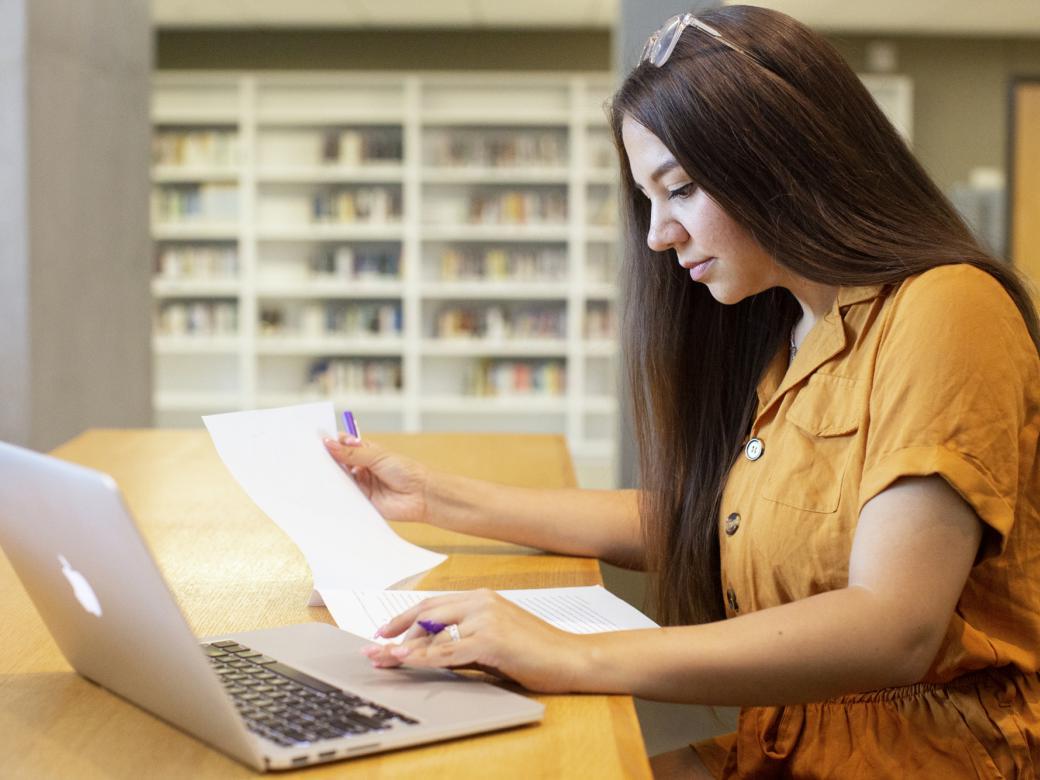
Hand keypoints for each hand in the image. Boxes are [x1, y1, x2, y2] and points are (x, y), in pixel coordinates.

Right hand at [323, 435, 430, 523]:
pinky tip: (326, 489)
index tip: (316, 440)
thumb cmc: (406, 471)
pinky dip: (336, 492)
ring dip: (329, 476)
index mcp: (366, 452)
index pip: (343, 444)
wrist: (421, 495)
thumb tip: (329, 443)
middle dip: (326, 459)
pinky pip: (344, 495)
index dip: (331, 441)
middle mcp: (361, 467)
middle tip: (310, 457)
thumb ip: (352, 453)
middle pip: (338, 462)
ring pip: (339, 478)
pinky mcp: (361, 500)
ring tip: (315, 471)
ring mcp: (361, 484)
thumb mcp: (377, 456)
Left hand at [360, 589, 587, 693]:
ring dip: (403, 650)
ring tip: (382, 661)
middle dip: (395, 632)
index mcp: (481, 597)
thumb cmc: (534, 652)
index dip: (404, 618)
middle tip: (372, 649)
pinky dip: (422, 658)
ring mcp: (486, 617)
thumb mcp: (493, 640)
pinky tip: (406, 662)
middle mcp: (481, 601)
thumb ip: (463, 639)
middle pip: (426, 614)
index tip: (383, 633)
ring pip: (433, 633)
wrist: (570, 657)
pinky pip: (447, 651)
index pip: (433, 604)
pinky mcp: (491, 639)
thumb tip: (427, 650)